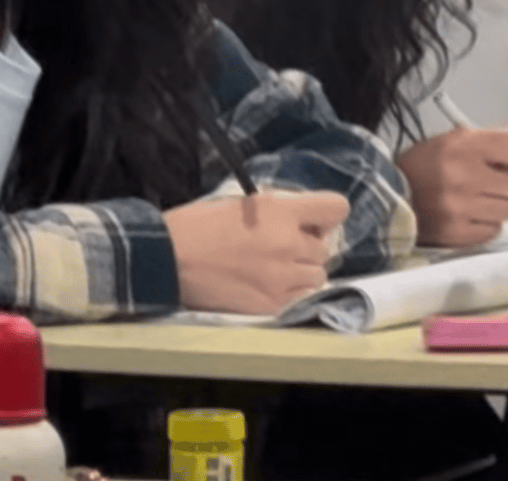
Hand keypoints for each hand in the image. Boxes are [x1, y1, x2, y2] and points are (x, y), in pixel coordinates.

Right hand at [162, 191, 349, 313]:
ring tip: (274, 268)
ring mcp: (283, 278)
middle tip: (280, 245)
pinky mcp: (274, 305)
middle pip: (324, 248)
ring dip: (301, 271)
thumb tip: (302, 221)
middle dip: (305, 246)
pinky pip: (301, 297)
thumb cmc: (200, 224)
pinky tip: (266, 283)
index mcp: (280, 211)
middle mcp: (289, 243)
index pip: (336, 208)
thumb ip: (278, 210)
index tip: (313, 220)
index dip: (326, 214)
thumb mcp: (243, 202)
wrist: (170, 258)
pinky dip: (290, 291)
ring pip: (318, 275)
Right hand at [397, 127, 507, 246]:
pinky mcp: (458, 233)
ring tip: (478, 198)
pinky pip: (493, 230)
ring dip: (500, 205)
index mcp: (460, 146)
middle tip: (494, 182)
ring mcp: (460, 207)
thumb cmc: (421, 167)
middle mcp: (461, 175)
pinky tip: (468, 214)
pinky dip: (486, 224)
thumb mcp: (450, 141)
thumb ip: (489, 145)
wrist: (386, 195)